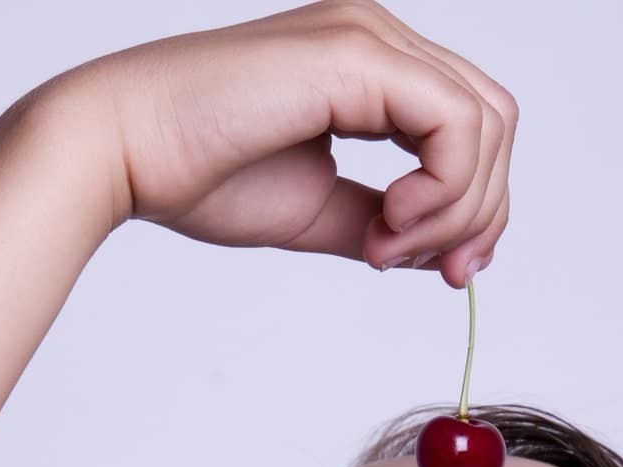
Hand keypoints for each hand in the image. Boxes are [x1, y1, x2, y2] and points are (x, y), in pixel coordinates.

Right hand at [58, 0, 517, 287]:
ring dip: (456, 208)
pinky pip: (455, 124)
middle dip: (482, 211)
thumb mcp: (319, 210)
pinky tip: (388, 226)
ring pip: (486, 122)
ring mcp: (370, 36)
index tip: (447, 271)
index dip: (478, 205)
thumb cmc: (200, 175)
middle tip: (439, 273)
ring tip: (388, 247)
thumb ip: (381, 221)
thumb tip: (435, 252)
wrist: (127, 152)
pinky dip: (440, 190)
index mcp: (369, 66)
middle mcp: (378, 37)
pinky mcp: (358, 55)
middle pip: (495, 120)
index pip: (472, 125)